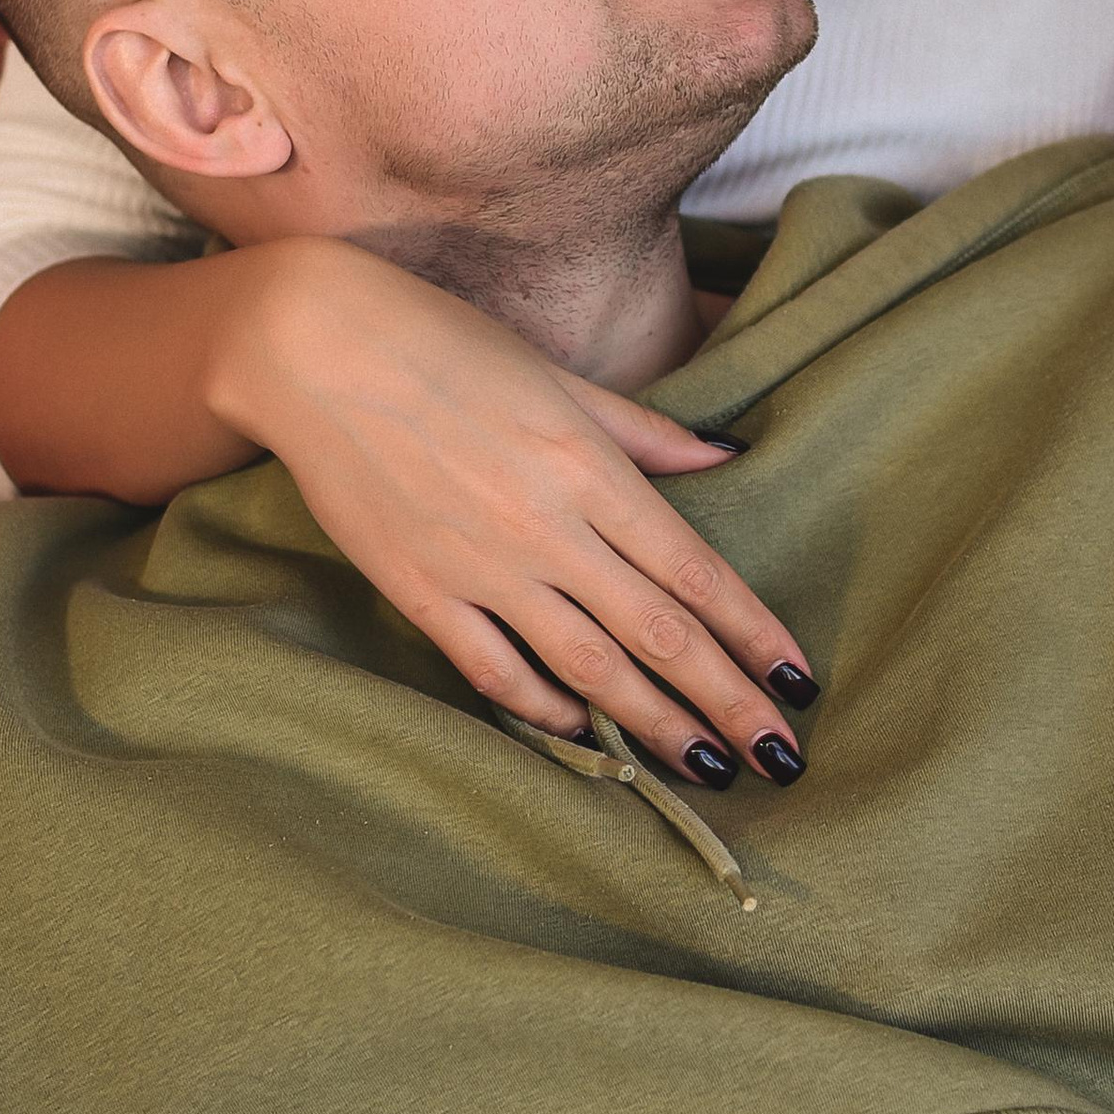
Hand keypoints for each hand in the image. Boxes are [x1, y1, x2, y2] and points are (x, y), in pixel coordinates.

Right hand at [211, 241, 815, 776]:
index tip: (799, 680)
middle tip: (782, 758)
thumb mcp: (558, 378)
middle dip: (728, 701)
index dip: (754, 633)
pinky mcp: (420, 591)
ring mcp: (481, 566)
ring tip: (711, 769)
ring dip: (656, 723)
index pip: (696, 570)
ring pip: (588, 667)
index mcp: (590, 467)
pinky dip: (542, 710)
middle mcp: (548, 526)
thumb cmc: (442, 343)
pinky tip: (586, 735)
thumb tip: (724, 458)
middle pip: (659, 633)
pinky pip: (493, 670)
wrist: (313, 345)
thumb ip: (643, 433)